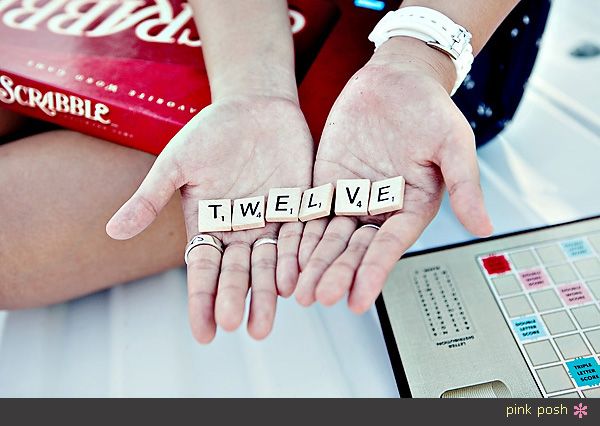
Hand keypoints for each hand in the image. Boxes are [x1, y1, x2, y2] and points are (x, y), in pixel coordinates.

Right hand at [106, 95, 312, 341]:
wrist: (254, 106)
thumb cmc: (210, 131)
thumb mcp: (177, 163)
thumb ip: (151, 197)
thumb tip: (112, 232)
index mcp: (208, 224)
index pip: (203, 269)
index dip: (203, 300)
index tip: (205, 334)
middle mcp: (238, 231)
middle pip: (239, 273)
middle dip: (240, 301)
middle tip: (247, 330)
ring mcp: (269, 222)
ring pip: (270, 264)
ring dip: (269, 293)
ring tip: (267, 323)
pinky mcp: (299, 208)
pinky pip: (299, 238)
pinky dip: (296, 260)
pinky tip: (296, 283)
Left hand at [294, 38, 492, 312]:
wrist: (397, 78)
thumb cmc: (430, 108)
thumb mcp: (453, 143)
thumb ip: (464, 185)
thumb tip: (484, 227)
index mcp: (412, 207)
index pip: (389, 246)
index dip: (373, 272)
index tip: (358, 300)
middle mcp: (381, 209)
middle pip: (356, 248)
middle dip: (338, 273)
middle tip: (322, 298)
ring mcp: (352, 197)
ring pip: (331, 237)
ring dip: (316, 263)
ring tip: (301, 291)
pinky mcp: (329, 182)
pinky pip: (312, 212)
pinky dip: (301, 234)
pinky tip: (289, 255)